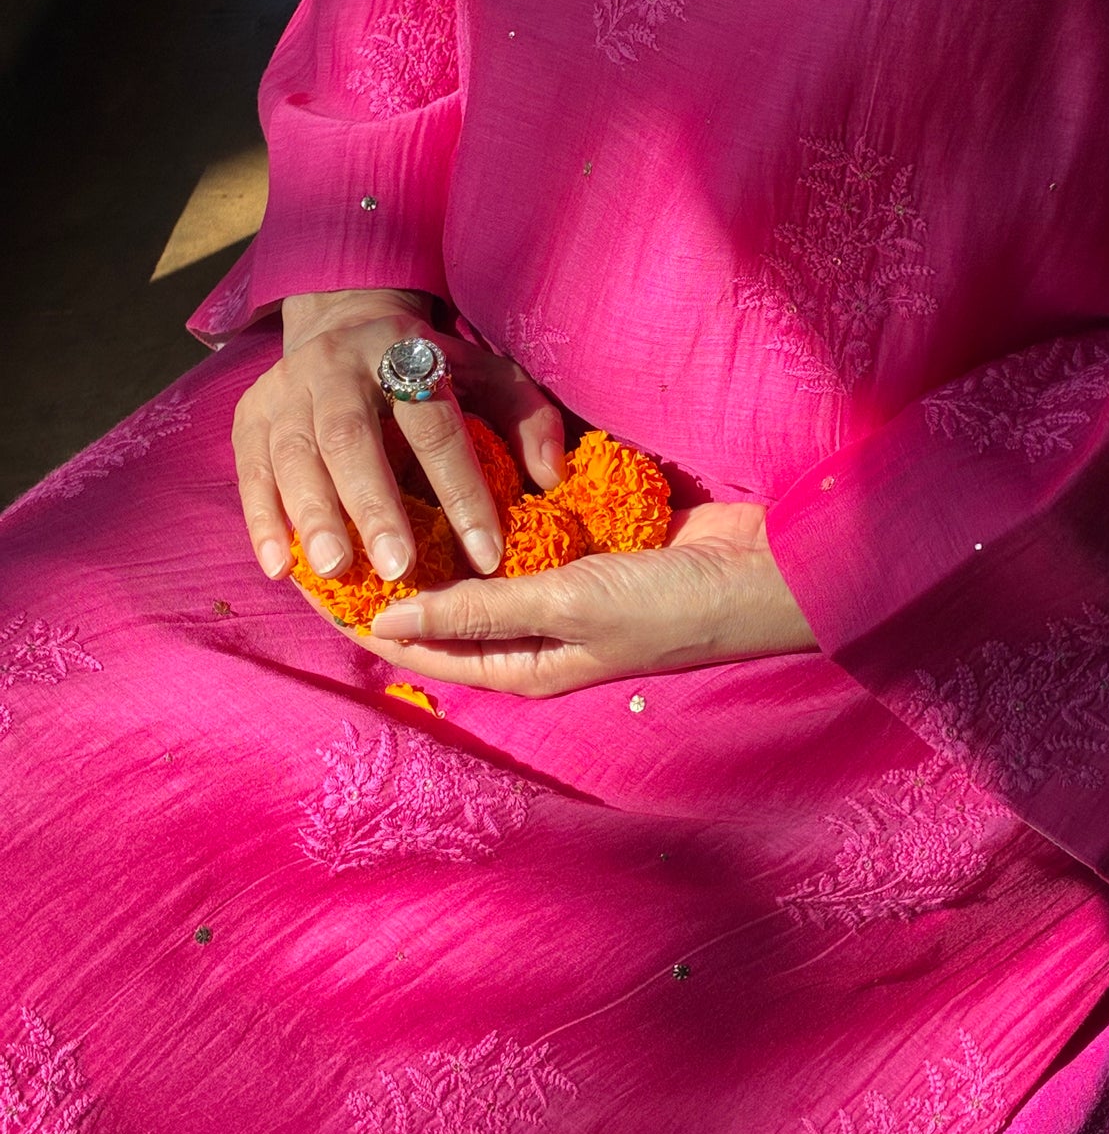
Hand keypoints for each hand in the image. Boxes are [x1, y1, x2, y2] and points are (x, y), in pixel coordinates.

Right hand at [232, 287, 565, 584]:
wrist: (343, 324)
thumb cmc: (430, 371)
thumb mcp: (488, 376)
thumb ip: (528, 420)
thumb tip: (550, 477)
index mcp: (404, 351)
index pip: (435, 425)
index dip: (462, 490)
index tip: (487, 556)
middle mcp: (337, 365)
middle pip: (350, 436)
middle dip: (374, 504)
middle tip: (398, 567)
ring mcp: (285, 388)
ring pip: (293, 452)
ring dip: (312, 515)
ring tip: (336, 571)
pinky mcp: (248, 416)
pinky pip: (250, 470)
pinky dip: (261, 520)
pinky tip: (280, 568)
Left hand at [292, 498, 819, 694]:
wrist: (763, 570)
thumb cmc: (666, 604)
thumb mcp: (567, 607)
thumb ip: (482, 609)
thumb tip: (390, 622)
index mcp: (529, 665)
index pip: (429, 648)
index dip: (375, 621)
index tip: (320, 586)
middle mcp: (541, 629)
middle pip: (455, 604)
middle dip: (405, 571)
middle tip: (352, 521)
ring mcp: (569, 584)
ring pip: (490, 561)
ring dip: (450, 533)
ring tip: (395, 487)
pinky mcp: (595, 543)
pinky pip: (533, 528)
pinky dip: (503, 506)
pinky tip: (470, 469)